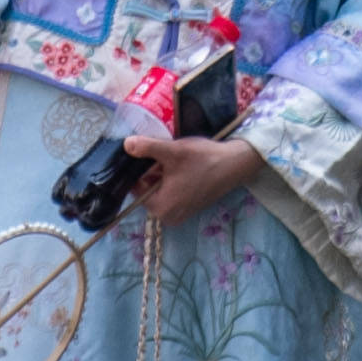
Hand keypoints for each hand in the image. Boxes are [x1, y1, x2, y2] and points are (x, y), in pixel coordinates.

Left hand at [118, 133, 262, 232]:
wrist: (235, 164)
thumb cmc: (203, 160)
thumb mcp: (172, 151)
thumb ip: (147, 148)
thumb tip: (126, 144)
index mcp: (159, 208)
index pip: (135, 187)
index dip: (138, 168)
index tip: (145, 152)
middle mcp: (167, 216)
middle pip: (148, 188)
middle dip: (152, 170)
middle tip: (163, 153)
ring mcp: (179, 213)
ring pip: (160, 188)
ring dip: (162, 172)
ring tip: (174, 157)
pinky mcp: (189, 207)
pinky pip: (171, 192)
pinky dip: (172, 178)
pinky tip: (182, 164)